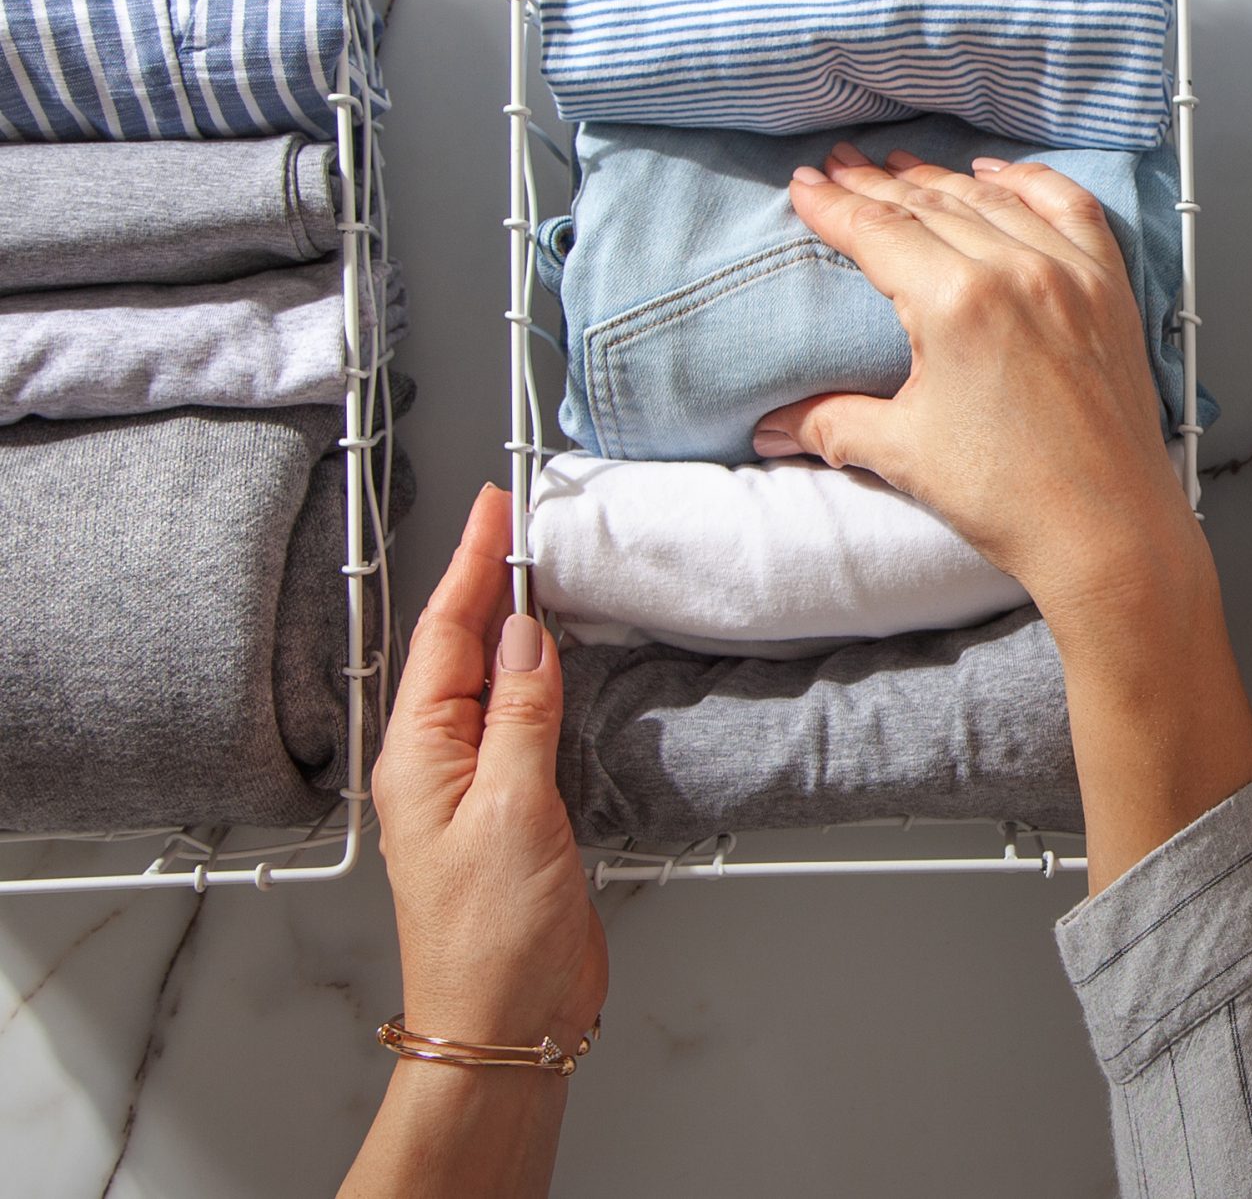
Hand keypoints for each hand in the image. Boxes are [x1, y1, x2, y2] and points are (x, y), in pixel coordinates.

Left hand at [371, 486, 605, 1050]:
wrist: (505, 1022)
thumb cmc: (491, 939)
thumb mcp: (511, 810)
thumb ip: (519, 715)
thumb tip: (524, 635)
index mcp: (419, 755)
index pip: (449, 635)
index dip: (474, 566)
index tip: (496, 509)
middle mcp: (437, 764)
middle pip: (460, 650)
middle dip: (485, 581)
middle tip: (514, 519)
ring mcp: (472, 787)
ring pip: (488, 682)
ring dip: (511, 625)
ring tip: (534, 571)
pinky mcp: (510, 811)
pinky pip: (516, 721)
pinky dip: (537, 678)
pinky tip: (554, 664)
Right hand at [752, 144, 1203, 622]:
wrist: (1108, 532)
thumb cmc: (1011, 498)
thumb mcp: (904, 453)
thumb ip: (832, 423)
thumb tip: (771, 427)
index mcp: (957, 302)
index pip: (879, 232)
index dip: (834, 205)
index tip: (804, 184)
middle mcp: (1017, 271)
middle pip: (930, 205)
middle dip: (876, 184)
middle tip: (840, 165)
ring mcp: (1071, 275)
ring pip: (993, 201)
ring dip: (941, 179)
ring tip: (900, 166)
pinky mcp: (1110, 290)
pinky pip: (1071, 208)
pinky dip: (1031, 182)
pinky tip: (998, 174)